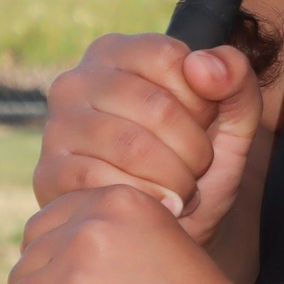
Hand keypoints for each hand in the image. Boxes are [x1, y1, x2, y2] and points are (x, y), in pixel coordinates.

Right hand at [34, 32, 261, 243]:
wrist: (163, 230)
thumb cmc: (194, 166)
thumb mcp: (232, 120)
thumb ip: (235, 79)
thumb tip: (202, 66)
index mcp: (118, 52)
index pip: (170, 59)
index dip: (202, 101)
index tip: (204, 126)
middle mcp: (77, 81)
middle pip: (155, 106)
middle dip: (193, 150)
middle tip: (198, 172)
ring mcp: (57, 127)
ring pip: (131, 146)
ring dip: (173, 180)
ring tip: (181, 192)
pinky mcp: (48, 173)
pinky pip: (102, 183)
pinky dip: (143, 201)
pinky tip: (155, 208)